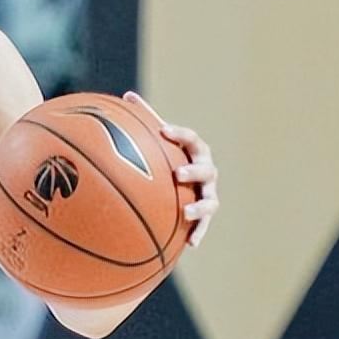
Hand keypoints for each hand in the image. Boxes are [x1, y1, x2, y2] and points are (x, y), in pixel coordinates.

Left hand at [124, 91, 218, 247]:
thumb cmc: (167, 156)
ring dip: (200, 206)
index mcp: (194, 150)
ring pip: (211, 200)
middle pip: (206, 170)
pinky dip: (199, 232)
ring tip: (187, 212)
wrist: (183, 181)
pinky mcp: (205, 214)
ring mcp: (208, 193)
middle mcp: (206, 171)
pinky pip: (205, 225)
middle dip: (194, 171)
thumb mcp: (157, 139)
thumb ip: (146, 118)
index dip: (179, 134)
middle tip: (178, 174)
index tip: (164, 131)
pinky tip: (190, 243)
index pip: (190, 139)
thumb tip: (127, 95)